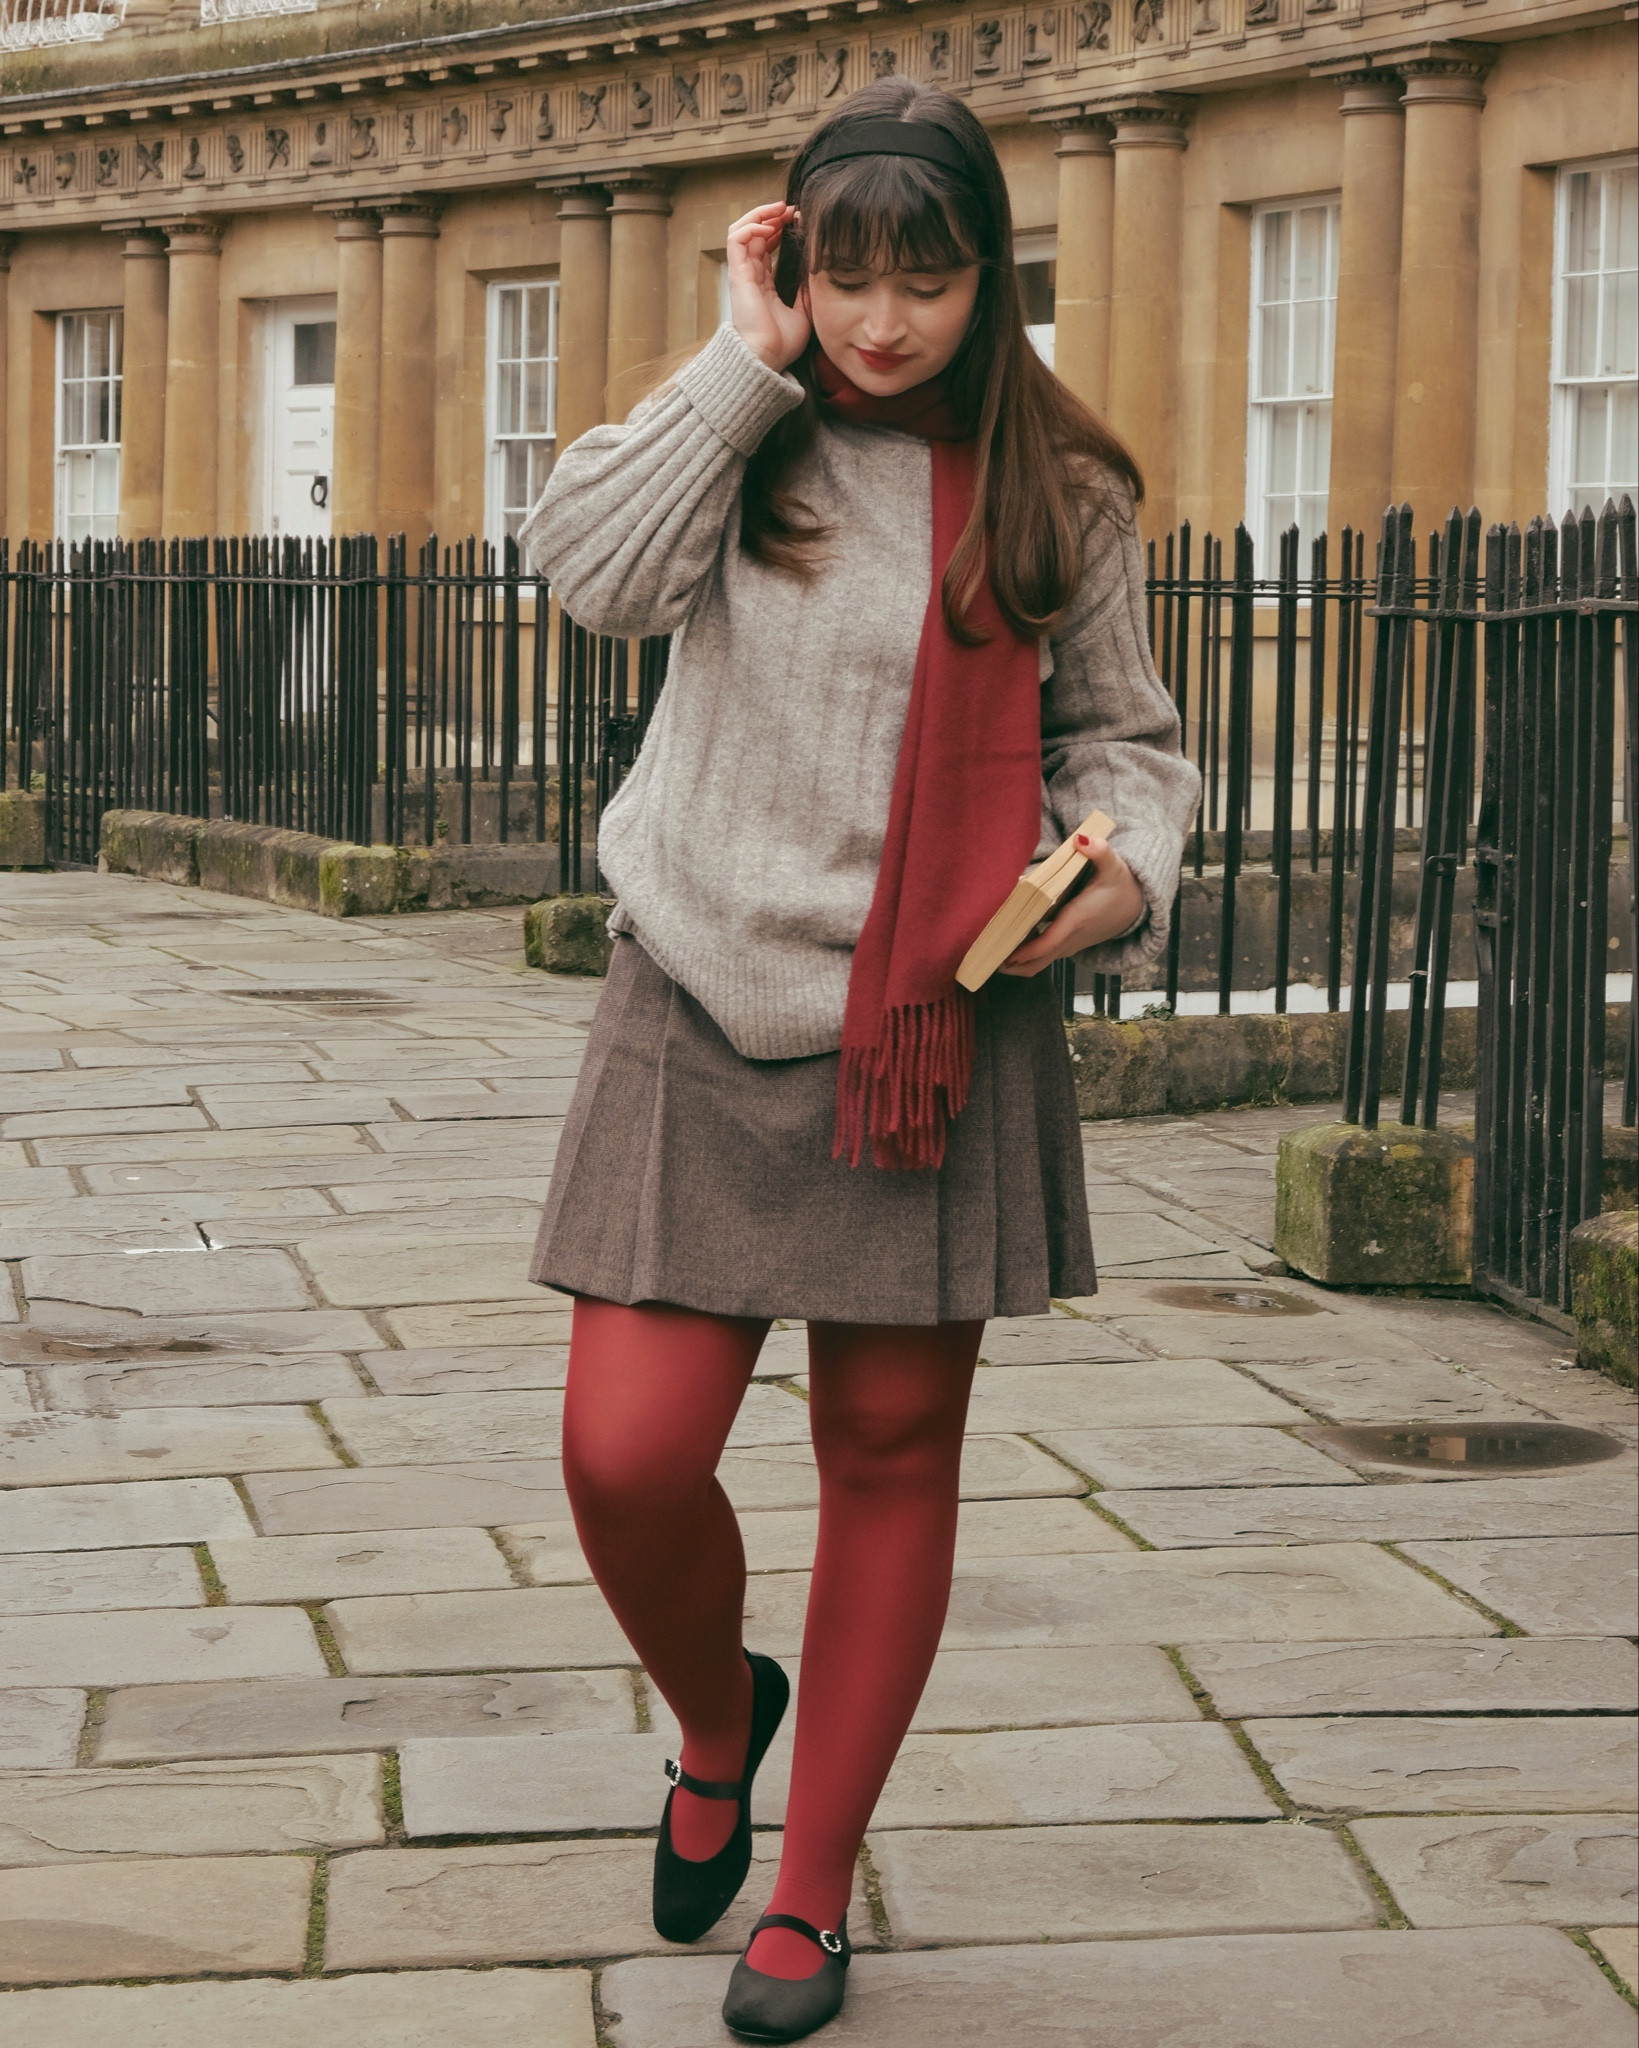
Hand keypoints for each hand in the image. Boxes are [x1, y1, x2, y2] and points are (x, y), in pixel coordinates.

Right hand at [726, 203, 811, 370]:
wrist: (766, 358)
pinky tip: (769, 226)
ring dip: (760, 215)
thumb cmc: (782, 344)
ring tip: (780, 209)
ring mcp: (742, 273)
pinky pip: (737, 239)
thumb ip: (806, 292)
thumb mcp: (803, 313)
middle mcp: (751, 275)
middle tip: (792, 210)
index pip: (766, 247)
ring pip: (743, 230)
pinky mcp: (737, 273)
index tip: (799, 222)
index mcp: (764, 284)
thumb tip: (816, 273)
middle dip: (772, 217)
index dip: (780, 230)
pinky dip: (751, 226)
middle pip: (755, 234)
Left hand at [997, 834, 1145, 976]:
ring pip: (1040, 962)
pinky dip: (1026, 957)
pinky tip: (1006, 947)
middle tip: (984, 960)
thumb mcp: (1113, 865)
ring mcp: (1070, 944)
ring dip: (1016, 964)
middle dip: (1012, 965)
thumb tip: (1082, 840)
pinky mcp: (1068, 943)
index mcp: (1077, 920)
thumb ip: (1099, 851)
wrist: (1136, 905)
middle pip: (1038, 961)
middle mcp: (1071, 937)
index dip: (1025, 951)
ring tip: (988, 956)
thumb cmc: (1121, 884)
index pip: (1048, 943)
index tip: (1003, 953)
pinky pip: (1044, 956)